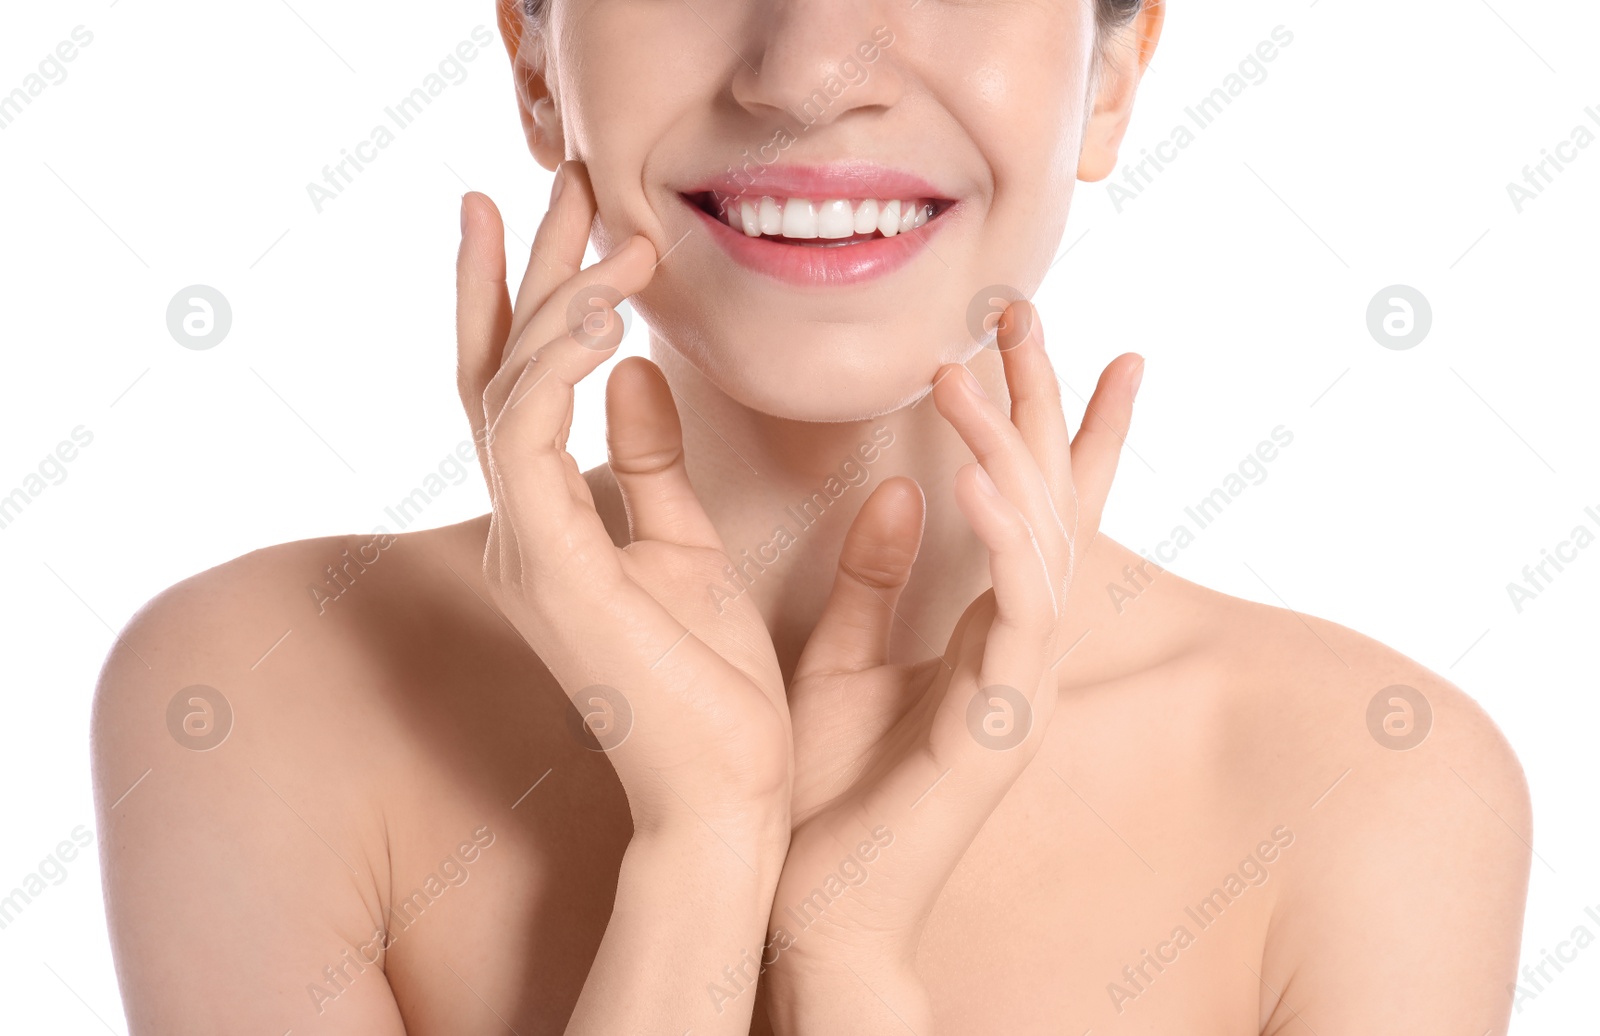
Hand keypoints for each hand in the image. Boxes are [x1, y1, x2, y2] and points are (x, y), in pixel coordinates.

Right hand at [455, 164, 791, 846]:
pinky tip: (600, 313)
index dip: (526, 297)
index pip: (519, 388)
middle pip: (495, 370)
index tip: (564, 214)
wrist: (729, 795)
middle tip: (557, 175)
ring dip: (550, 298)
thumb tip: (630, 371)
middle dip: (525, 267)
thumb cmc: (711, 686)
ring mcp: (528, 550)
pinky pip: (525, 443)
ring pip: (503, 391)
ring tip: (606, 228)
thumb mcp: (683, 546)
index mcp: (553, 525)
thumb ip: (650, 462)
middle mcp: (524, 530)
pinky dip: (553, 369)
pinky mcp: (552, 571)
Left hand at [761, 303, 1140, 1029]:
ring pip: (1042, 539)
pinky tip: (970, 470)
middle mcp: (1021, 650)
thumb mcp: (843, 662)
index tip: (1069, 339)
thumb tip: (901, 494)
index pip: (1035, 506)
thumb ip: (874, 582)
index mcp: (986, 631)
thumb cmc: (827, 791)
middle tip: (1022, 307)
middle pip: (1053, 500)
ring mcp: (1022, 686)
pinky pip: (1017, 612)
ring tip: (971, 362)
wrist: (812, 907)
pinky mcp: (1001, 724)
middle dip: (1044, 401)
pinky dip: (1001, 536)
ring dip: (1010, 444)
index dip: (1060, 425)